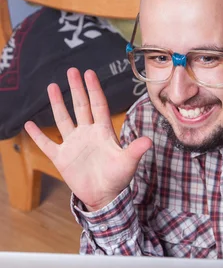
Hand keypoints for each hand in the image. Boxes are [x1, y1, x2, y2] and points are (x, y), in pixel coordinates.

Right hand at [24, 68, 151, 210]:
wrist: (104, 197)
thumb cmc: (118, 179)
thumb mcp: (127, 163)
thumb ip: (135, 150)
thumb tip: (148, 141)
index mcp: (103, 132)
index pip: (98, 105)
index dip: (94, 89)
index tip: (89, 73)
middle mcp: (87, 134)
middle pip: (81, 107)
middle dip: (76, 89)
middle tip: (72, 71)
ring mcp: (73, 144)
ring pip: (63, 119)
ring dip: (57, 104)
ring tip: (51, 86)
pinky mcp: (62, 158)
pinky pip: (47, 144)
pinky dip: (38, 135)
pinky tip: (29, 124)